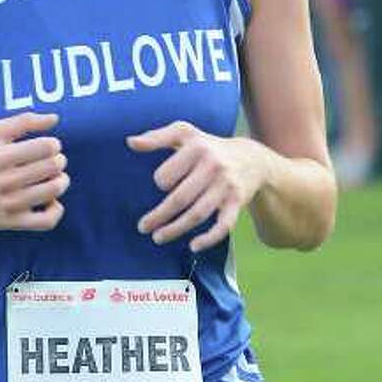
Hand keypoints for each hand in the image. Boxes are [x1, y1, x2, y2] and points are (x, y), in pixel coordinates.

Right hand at [0, 111, 67, 231]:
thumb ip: (24, 121)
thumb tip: (55, 118)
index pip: (45, 147)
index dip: (54, 145)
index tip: (49, 147)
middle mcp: (4, 181)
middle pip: (52, 167)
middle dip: (59, 161)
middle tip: (54, 162)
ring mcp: (9, 204)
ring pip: (53, 191)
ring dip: (61, 181)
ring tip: (55, 178)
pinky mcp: (13, 222)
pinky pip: (47, 221)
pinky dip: (56, 209)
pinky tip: (50, 201)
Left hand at [128, 123, 268, 251]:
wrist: (252, 159)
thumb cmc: (208, 146)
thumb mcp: (185, 134)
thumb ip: (157, 137)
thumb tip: (130, 142)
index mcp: (197, 147)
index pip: (168, 175)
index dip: (161, 182)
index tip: (162, 186)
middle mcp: (213, 166)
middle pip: (180, 198)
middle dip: (159, 216)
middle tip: (143, 227)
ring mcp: (226, 186)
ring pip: (197, 214)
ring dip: (175, 229)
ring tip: (158, 238)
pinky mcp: (237, 202)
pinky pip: (223, 225)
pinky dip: (209, 238)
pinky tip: (193, 246)